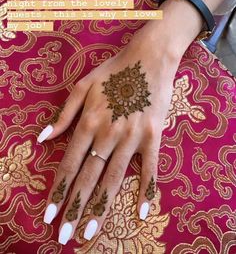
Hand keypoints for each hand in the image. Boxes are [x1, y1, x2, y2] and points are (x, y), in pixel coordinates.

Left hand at [37, 21, 179, 244]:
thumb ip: (63, 114)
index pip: (70, 163)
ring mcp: (132, 136)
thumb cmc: (114, 70)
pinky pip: (150, 168)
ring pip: (114, 178)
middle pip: (89, 177)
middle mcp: (108, 133)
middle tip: (65, 236)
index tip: (48, 214)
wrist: (148, 58)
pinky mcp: (154, 136)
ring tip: (89, 231)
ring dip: (100, 207)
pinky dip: (147, 190)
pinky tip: (142, 213)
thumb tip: (42, 138)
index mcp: (89, 121)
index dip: (58, 189)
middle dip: (74, 207)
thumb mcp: (82, 85)